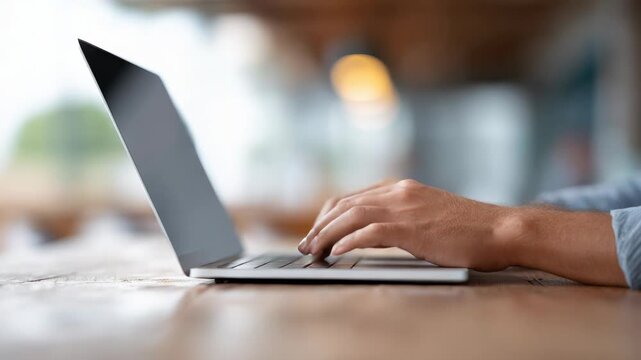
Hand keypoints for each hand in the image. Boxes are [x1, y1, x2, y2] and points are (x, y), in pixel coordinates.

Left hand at [298, 179, 512, 270]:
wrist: (501, 229)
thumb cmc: (469, 229)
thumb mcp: (427, 216)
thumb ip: (399, 219)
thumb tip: (369, 234)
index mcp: (401, 189)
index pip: (351, 198)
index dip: (328, 216)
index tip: (317, 233)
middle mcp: (398, 193)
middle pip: (345, 204)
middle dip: (320, 226)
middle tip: (306, 245)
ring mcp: (405, 207)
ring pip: (351, 215)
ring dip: (326, 234)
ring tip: (313, 251)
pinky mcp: (412, 228)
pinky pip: (369, 233)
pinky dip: (348, 242)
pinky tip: (336, 253)